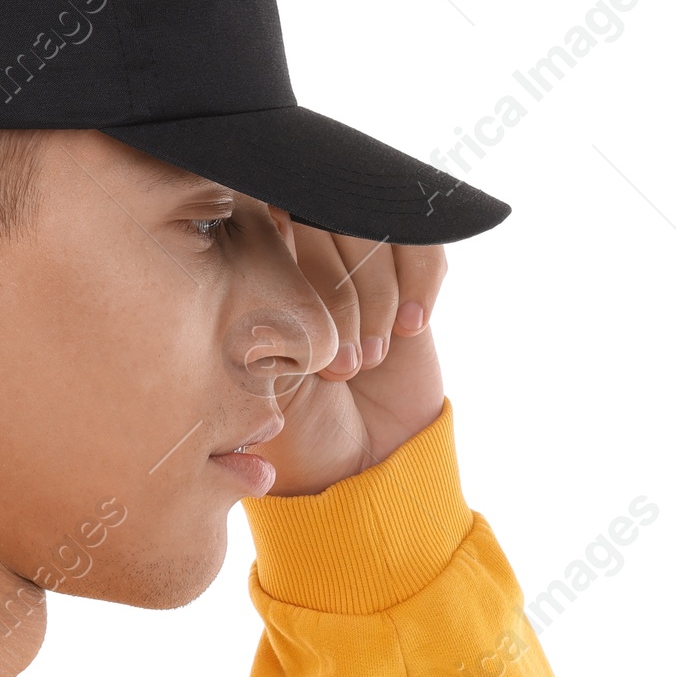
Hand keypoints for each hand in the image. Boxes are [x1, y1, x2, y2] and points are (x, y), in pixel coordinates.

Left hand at [254, 216, 447, 496]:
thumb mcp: (260, 375)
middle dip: (337, 298)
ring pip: (376, 229)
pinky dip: (418, 288)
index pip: (269, 212)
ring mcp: (359, 261)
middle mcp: (304, 253)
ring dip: (376, 299)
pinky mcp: (409, 275)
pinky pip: (422, 248)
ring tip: (367, 363)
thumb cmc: (295, 428)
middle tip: (338, 369)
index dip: (290, 266)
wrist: (362, 464)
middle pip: (327, 217)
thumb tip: (268, 228)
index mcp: (253, 267)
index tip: (298, 325)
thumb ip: (258, 307)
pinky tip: (408, 333)